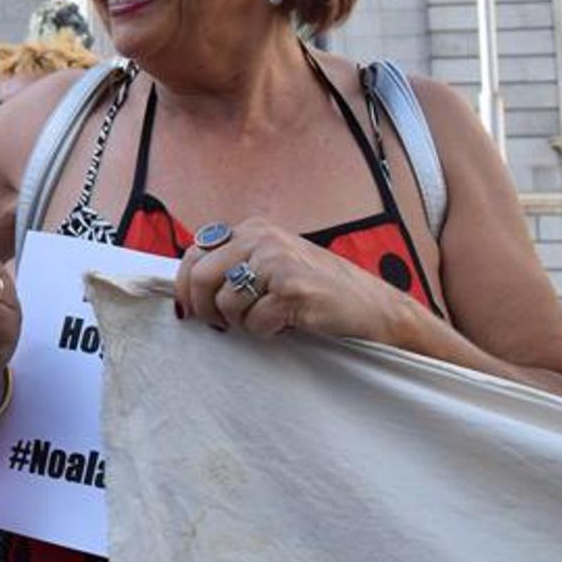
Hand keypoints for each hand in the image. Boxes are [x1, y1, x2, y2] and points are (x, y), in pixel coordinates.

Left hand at [176, 219, 409, 341]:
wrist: (376, 309)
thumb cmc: (321, 292)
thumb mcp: (273, 265)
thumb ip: (235, 266)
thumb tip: (186, 289)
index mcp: (253, 229)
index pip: (193, 252)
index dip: (184, 286)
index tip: (189, 310)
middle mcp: (262, 238)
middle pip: (200, 278)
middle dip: (205, 310)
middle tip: (222, 325)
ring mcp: (278, 261)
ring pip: (226, 303)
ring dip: (242, 324)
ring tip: (268, 320)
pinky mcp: (292, 289)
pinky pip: (254, 321)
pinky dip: (266, 332)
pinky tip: (287, 324)